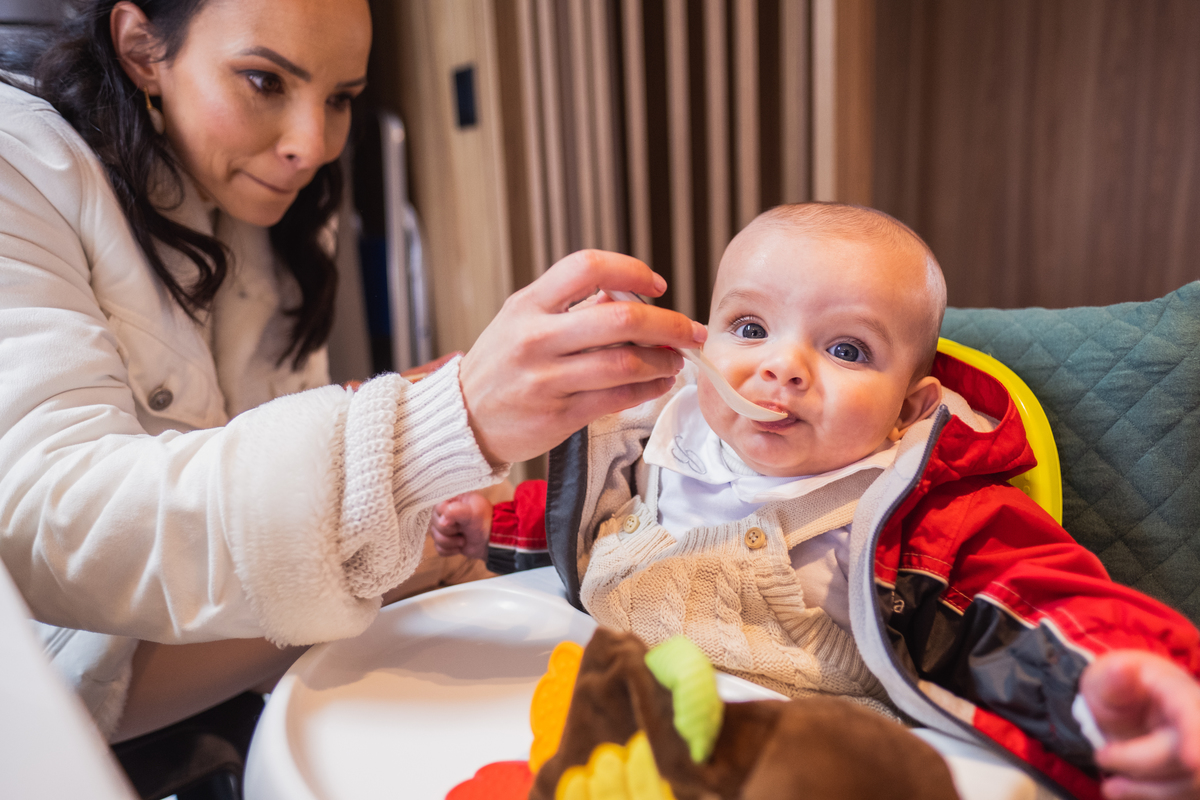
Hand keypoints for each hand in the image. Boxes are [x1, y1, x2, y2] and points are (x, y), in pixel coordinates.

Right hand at [429, 492, 493, 559]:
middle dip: (448, 531)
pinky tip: (459, 547)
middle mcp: (448, 512)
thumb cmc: (485, 524)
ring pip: (434, 536)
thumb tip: (441, 521)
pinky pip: (438, 547)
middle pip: (434, 523)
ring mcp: (447, 527)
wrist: (493, 543)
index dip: (445, 517)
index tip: (458, 522)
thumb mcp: (473, 513)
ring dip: (449, 542)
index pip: (437, 507)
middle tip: (463, 530)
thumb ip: (455, 511)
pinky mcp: (447, 540)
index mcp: (454, 500)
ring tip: (463, 540)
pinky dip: (449, 550)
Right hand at [459, 250, 705, 463]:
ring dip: (663, 360)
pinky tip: (659, 383)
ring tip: (675, 360)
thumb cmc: (501, 365)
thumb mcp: (523, 320)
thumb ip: (572, 305)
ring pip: (625, 363)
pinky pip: (618, 398)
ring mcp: (546, 379)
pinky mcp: (558, 415)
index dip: (632, 270)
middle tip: (690, 330)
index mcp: (528, 304)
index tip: (658, 285)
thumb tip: (629, 295)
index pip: (587, 267)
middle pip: (620, 318)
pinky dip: (649, 389)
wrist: (464, 419)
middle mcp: (536, 338)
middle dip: (668, 324)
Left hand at [1080, 650, 1199, 799]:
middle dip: (1141, 764)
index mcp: (1178, 690)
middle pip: (1189, 757)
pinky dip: (1149, 795)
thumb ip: (1114, 678)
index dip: (1194, 737)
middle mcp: (1198, 720)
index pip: (1191, 714)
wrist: (1123, 707)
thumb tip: (1121, 669)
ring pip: (1191, 784)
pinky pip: (1185, 794)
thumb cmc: (1115, 688)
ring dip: (1146, 789)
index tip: (1191, 761)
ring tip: (1109, 786)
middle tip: (1101, 757)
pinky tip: (1121, 791)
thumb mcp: (1106, 678)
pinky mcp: (1195, 775)